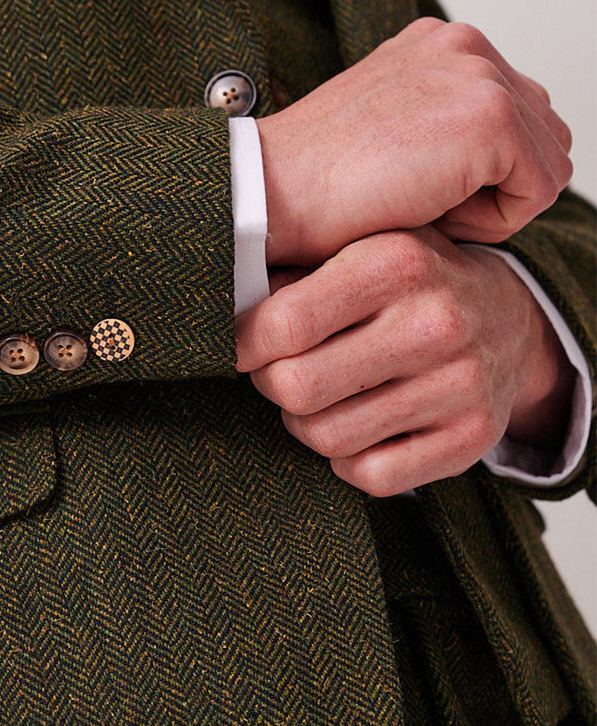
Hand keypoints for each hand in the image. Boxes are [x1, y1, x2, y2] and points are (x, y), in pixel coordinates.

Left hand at [234, 228, 575, 496]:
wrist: (511, 318)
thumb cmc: (410, 284)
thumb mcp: (363, 249)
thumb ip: (296, 272)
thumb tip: (214, 302)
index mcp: (397, 261)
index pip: (284, 324)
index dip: (245, 345)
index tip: (244, 347)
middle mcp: (435, 322)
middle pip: (297, 388)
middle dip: (274, 385)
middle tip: (282, 374)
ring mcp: (459, 384)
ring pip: (326, 437)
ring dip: (307, 425)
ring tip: (322, 399)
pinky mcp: (470, 438)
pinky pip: (369, 475)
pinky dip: (349, 460)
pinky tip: (360, 427)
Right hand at [256, 18, 572, 267]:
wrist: (269, 192)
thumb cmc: (312, 185)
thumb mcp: (385, 135)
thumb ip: (441, 129)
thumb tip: (494, 169)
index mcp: (439, 46)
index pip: (514, 115)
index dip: (480, 175)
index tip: (414, 189)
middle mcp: (465, 45)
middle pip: (543, 135)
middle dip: (498, 184)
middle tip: (422, 204)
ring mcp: (481, 76)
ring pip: (547, 163)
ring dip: (496, 202)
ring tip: (426, 207)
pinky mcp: (490, 117)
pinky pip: (539, 190)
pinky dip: (493, 221)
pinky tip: (431, 213)